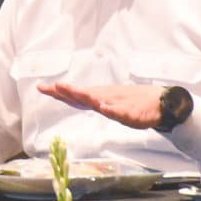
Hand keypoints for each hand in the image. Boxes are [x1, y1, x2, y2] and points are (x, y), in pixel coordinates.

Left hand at [36, 82, 163, 129]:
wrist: (159, 102)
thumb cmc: (129, 101)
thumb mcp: (105, 101)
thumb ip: (86, 100)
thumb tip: (66, 96)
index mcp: (98, 97)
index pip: (74, 95)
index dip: (58, 92)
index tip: (41, 87)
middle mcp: (106, 98)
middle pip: (85, 95)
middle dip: (70, 91)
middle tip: (56, 86)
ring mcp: (119, 105)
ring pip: (102, 101)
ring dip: (89, 97)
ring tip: (76, 92)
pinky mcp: (133, 114)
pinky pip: (122, 113)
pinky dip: (113, 110)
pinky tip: (105, 107)